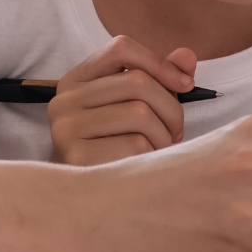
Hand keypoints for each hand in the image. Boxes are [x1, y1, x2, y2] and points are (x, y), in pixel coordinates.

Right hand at [48, 35, 198, 164]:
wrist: (89, 202)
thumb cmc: (117, 148)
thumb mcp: (133, 107)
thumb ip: (159, 79)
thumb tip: (188, 55)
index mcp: (75, 80)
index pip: (121, 48)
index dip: (160, 63)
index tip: (186, 85)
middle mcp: (64, 100)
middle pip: (138, 82)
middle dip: (170, 108)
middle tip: (175, 132)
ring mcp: (66, 128)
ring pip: (140, 114)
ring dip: (164, 137)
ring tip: (159, 152)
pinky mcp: (76, 158)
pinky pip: (135, 146)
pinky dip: (152, 157)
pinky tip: (146, 168)